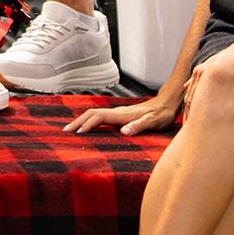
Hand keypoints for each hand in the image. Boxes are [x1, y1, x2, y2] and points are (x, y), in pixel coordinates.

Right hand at [63, 94, 180, 135]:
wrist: (168, 101)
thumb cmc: (163, 113)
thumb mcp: (155, 121)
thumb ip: (140, 126)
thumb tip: (124, 132)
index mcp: (124, 115)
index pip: (100, 117)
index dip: (88, 124)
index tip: (77, 133)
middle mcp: (119, 112)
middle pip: (93, 113)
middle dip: (78, 121)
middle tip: (64, 131)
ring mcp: (119, 112)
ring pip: (96, 114)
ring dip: (82, 120)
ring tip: (70, 129)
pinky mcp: (121, 115)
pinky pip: (101, 117)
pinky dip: (90, 120)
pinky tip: (88, 126)